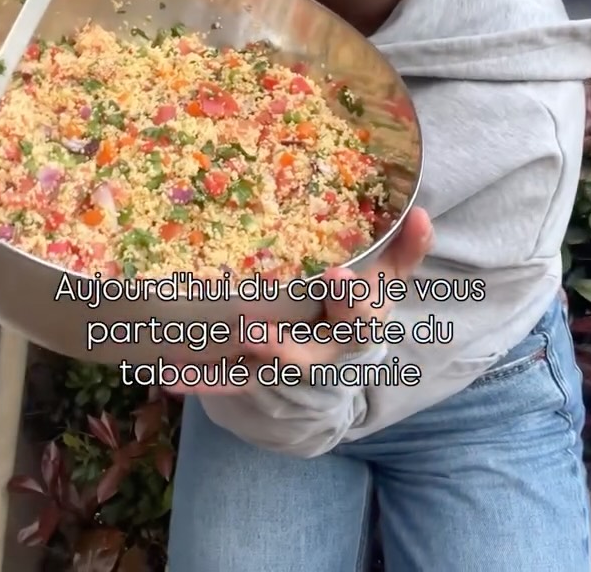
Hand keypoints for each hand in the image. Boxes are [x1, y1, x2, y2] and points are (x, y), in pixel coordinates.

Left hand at [167, 206, 432, 395]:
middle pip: (306, 356)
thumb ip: (406, 246)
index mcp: (357, 322)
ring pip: (256, 374)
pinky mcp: (256, 371)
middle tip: (252, 329)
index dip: (351, 297)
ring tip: (187, 358)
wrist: (342, 340)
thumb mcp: (387, 271)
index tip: (337, 275)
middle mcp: (322, 350)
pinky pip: (228, 379)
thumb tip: (423, 212)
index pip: (361, 313)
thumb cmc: (362, 291)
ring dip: (221, 369)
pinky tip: (166, 374)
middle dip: (281, 346)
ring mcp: (286, 365)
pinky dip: (200, 379)